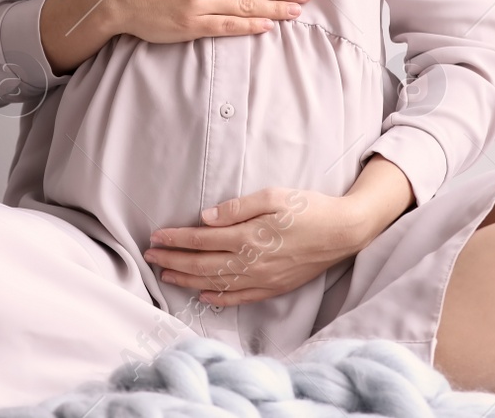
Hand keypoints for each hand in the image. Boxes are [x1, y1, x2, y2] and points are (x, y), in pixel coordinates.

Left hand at [143, 186, 373, 306]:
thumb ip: (238, 207)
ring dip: (187, 280)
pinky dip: (218, 298)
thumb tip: (206, 218)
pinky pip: (239, 298)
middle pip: (202, 264)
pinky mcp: (273, 288)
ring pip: (216, 284)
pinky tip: (203, 295)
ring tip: (166, 275)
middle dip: (173, 261)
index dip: (175, 240)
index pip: (201, 241)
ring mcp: (262, 279)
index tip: (156, 237)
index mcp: (249, 236)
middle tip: (150, 257)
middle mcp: (252, 262)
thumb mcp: (275, 195)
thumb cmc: (310, 208)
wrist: (343, 232)